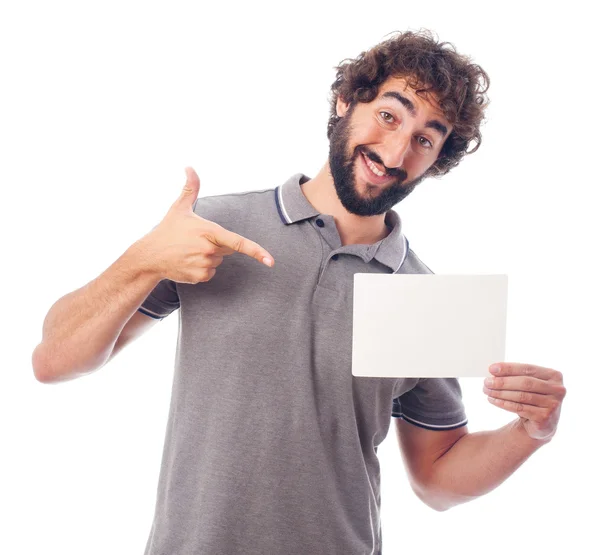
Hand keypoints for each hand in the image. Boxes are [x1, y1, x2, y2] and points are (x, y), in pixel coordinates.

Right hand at [136, 167, 274, 283]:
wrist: (149, 256)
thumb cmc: (167, 230)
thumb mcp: (179, 207)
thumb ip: (190, 187)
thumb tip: (189, 166)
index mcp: (209, 232)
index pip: (238, 242)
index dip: (257, 251)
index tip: (271, 261)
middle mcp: (209, 250)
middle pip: (227, 249)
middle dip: (217, 244)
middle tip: (196, 240)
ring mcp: (205, 265)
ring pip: (219, 261)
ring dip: (209, 257)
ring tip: (189, 251)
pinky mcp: (200, 277)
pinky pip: (211, 273)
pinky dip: (203, 268)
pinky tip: (188, 262)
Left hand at [483, 363, 566, 440]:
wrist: (542, 423)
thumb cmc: (532, 398)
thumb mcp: (528, 384)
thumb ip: (515, 376)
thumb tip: (493, 370)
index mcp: (554, 375)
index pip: (528, 369)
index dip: (509, 368)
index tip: (491, 369)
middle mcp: (558, 389)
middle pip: (525, 383)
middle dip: (503, 382)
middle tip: (486, 382)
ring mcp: (553, 404)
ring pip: (521, 396)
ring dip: (500, 393)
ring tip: (487, 391)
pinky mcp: (545, 417)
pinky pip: (520, 408)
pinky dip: (504, 403)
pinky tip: (493, 400)